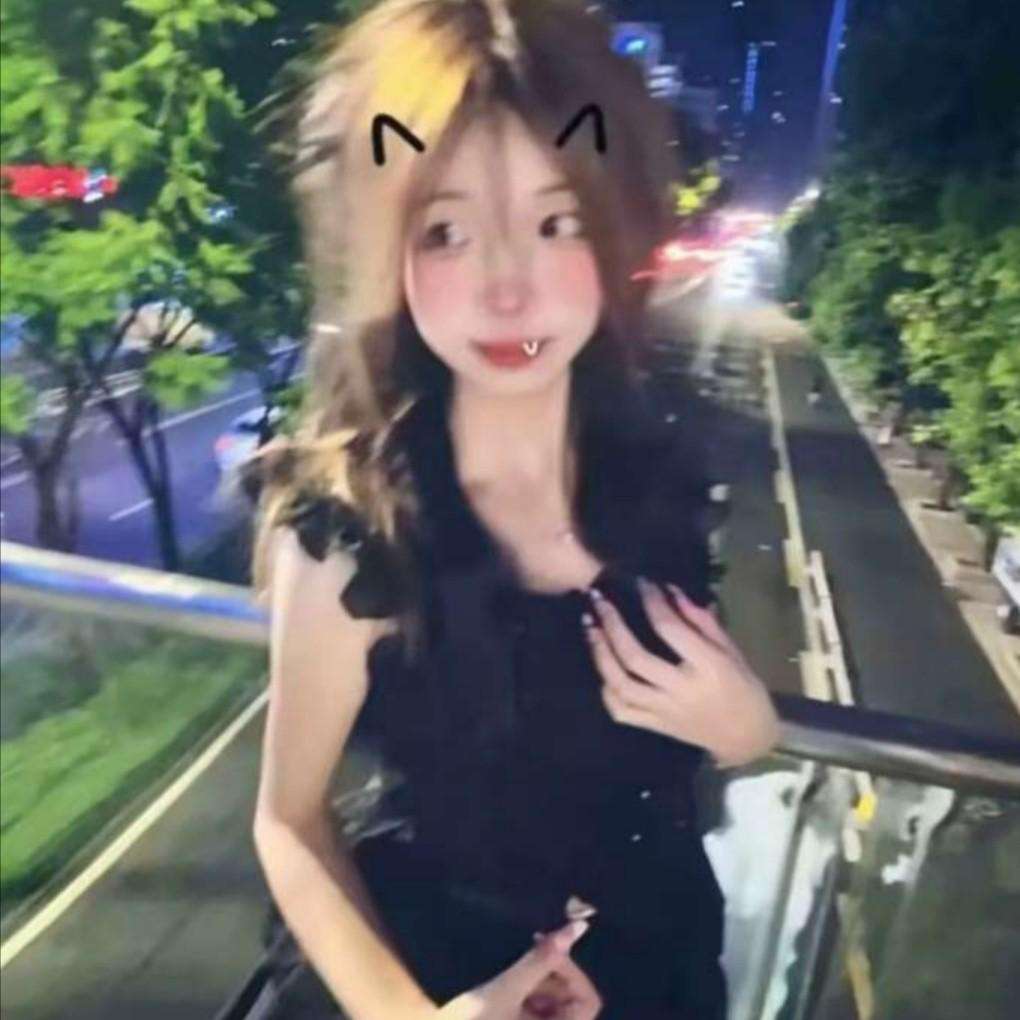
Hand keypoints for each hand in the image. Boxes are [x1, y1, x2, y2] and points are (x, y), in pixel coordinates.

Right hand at [436, 919, 600, 1018]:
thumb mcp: (505, 990)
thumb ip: (541, 958)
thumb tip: (578, 926)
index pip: (588, 1002)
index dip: (572, 973)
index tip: (547, 950)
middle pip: (570, 1003)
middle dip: (550, 976)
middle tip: (526, 952)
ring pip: (551, 1006)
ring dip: (535, 984)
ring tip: (511, 973)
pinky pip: (534, 1012)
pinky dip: (524, 995)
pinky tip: (504, 986)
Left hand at [582, 578, 779, 766]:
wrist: (747, 739)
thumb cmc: (744, 687)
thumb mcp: (731, 650)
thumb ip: (701, 622)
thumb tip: (670, 591)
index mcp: (707, 667)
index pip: (670, 630)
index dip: (652, 602)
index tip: (640, 582)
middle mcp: (681, 690)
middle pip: (635, 657)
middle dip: (612, 625)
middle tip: (598, 600)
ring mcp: (664, 711)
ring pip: (621, 684)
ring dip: (600, 653)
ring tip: (590, 626)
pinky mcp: (655, 726)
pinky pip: (621, 710)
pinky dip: (606, 689)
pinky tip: (601, 666)